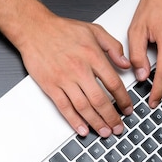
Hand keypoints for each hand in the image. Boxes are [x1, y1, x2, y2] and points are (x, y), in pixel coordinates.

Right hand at [16, 12, 133, 137]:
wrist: (34, 29)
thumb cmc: (61, 29)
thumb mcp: (94, 30)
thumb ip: (113, 46)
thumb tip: (126, 64)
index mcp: (92, 56)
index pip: (114, 83)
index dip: (123, 99)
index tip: (127, 108)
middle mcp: (79, 69)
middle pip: (100, 100)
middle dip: (112, 117)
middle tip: (118, 127)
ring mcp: (63, 79)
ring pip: (83, 107)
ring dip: (96, 122)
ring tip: (104, 132)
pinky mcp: (50, 85)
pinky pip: (64, 107)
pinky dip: (74, 121)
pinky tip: (82, 129)